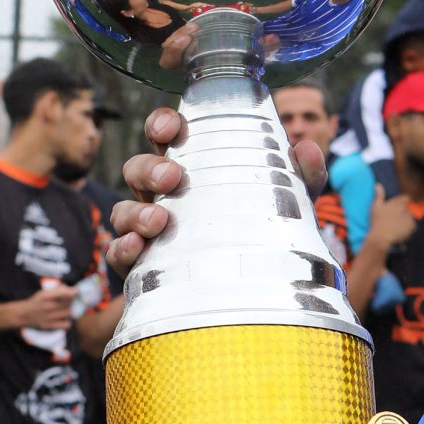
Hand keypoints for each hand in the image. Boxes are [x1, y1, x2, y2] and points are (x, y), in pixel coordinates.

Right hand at [15, 283, 74, 331]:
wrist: (23, 314)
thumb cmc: (36, 302)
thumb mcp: (43, 292)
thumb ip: (57, 290)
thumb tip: (71, 290)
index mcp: (46, 295)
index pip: (66, 293)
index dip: (74, 292)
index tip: (76, 292)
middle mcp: (48, 306)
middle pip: (69, 303)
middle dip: (72, 301)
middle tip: (70, 301)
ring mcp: (49, 317)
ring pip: (69, 313)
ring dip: (70, 310)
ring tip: (67, 309)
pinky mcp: (50, 326)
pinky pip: (66, 324)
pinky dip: (68, 321)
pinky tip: (64, 318)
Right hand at [107, 107, 325, 275]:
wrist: (257, 298)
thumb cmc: (263, 237)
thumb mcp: (286, 206)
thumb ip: (300, 178)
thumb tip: (306, 149)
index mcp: (192, 172)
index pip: (166, 137)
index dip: (162, 125)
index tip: (173, 128)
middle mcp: (164, 197)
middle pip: (137, 169)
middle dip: (149, 167)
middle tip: (173, 177)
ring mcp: (148, 233)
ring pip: (123, 210)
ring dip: (135, 210)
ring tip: (159, 219)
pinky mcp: (141, 268)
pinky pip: (117, 254)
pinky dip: (122, 248)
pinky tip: (138, 248)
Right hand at [367, 188, 419, 252]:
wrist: (381, 237)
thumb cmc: (377, 221)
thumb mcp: (376, 206)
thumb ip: (379, 195)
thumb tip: (378, 184)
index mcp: (398, 202)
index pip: (406, 198)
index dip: (401, 202)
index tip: (396, 208)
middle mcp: (406, 209)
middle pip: (407, 208)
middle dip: (402, 212)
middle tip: (393, 219)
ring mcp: (410, 218)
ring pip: (409, 217)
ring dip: (405, 220)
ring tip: (396, 226)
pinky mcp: (412, 227)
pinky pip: (412, 226)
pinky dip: (408, 228)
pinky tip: (400, 231)